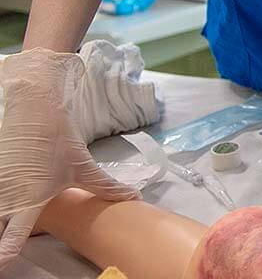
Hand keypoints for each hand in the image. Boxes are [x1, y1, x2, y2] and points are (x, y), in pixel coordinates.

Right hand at [0, 49, 138, 266]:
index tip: (4, 266)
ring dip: (2, 220)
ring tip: (11, 222)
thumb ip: (106, 188)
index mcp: (28, 203)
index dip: (6, 255)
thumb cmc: (58, 141)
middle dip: (1, 241)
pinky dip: (0, 205)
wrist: (36, 111)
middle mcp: (6, 200)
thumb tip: (133, 197)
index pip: (11, 240)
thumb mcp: (83, 168)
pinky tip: (8, 205)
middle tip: (7, 251)